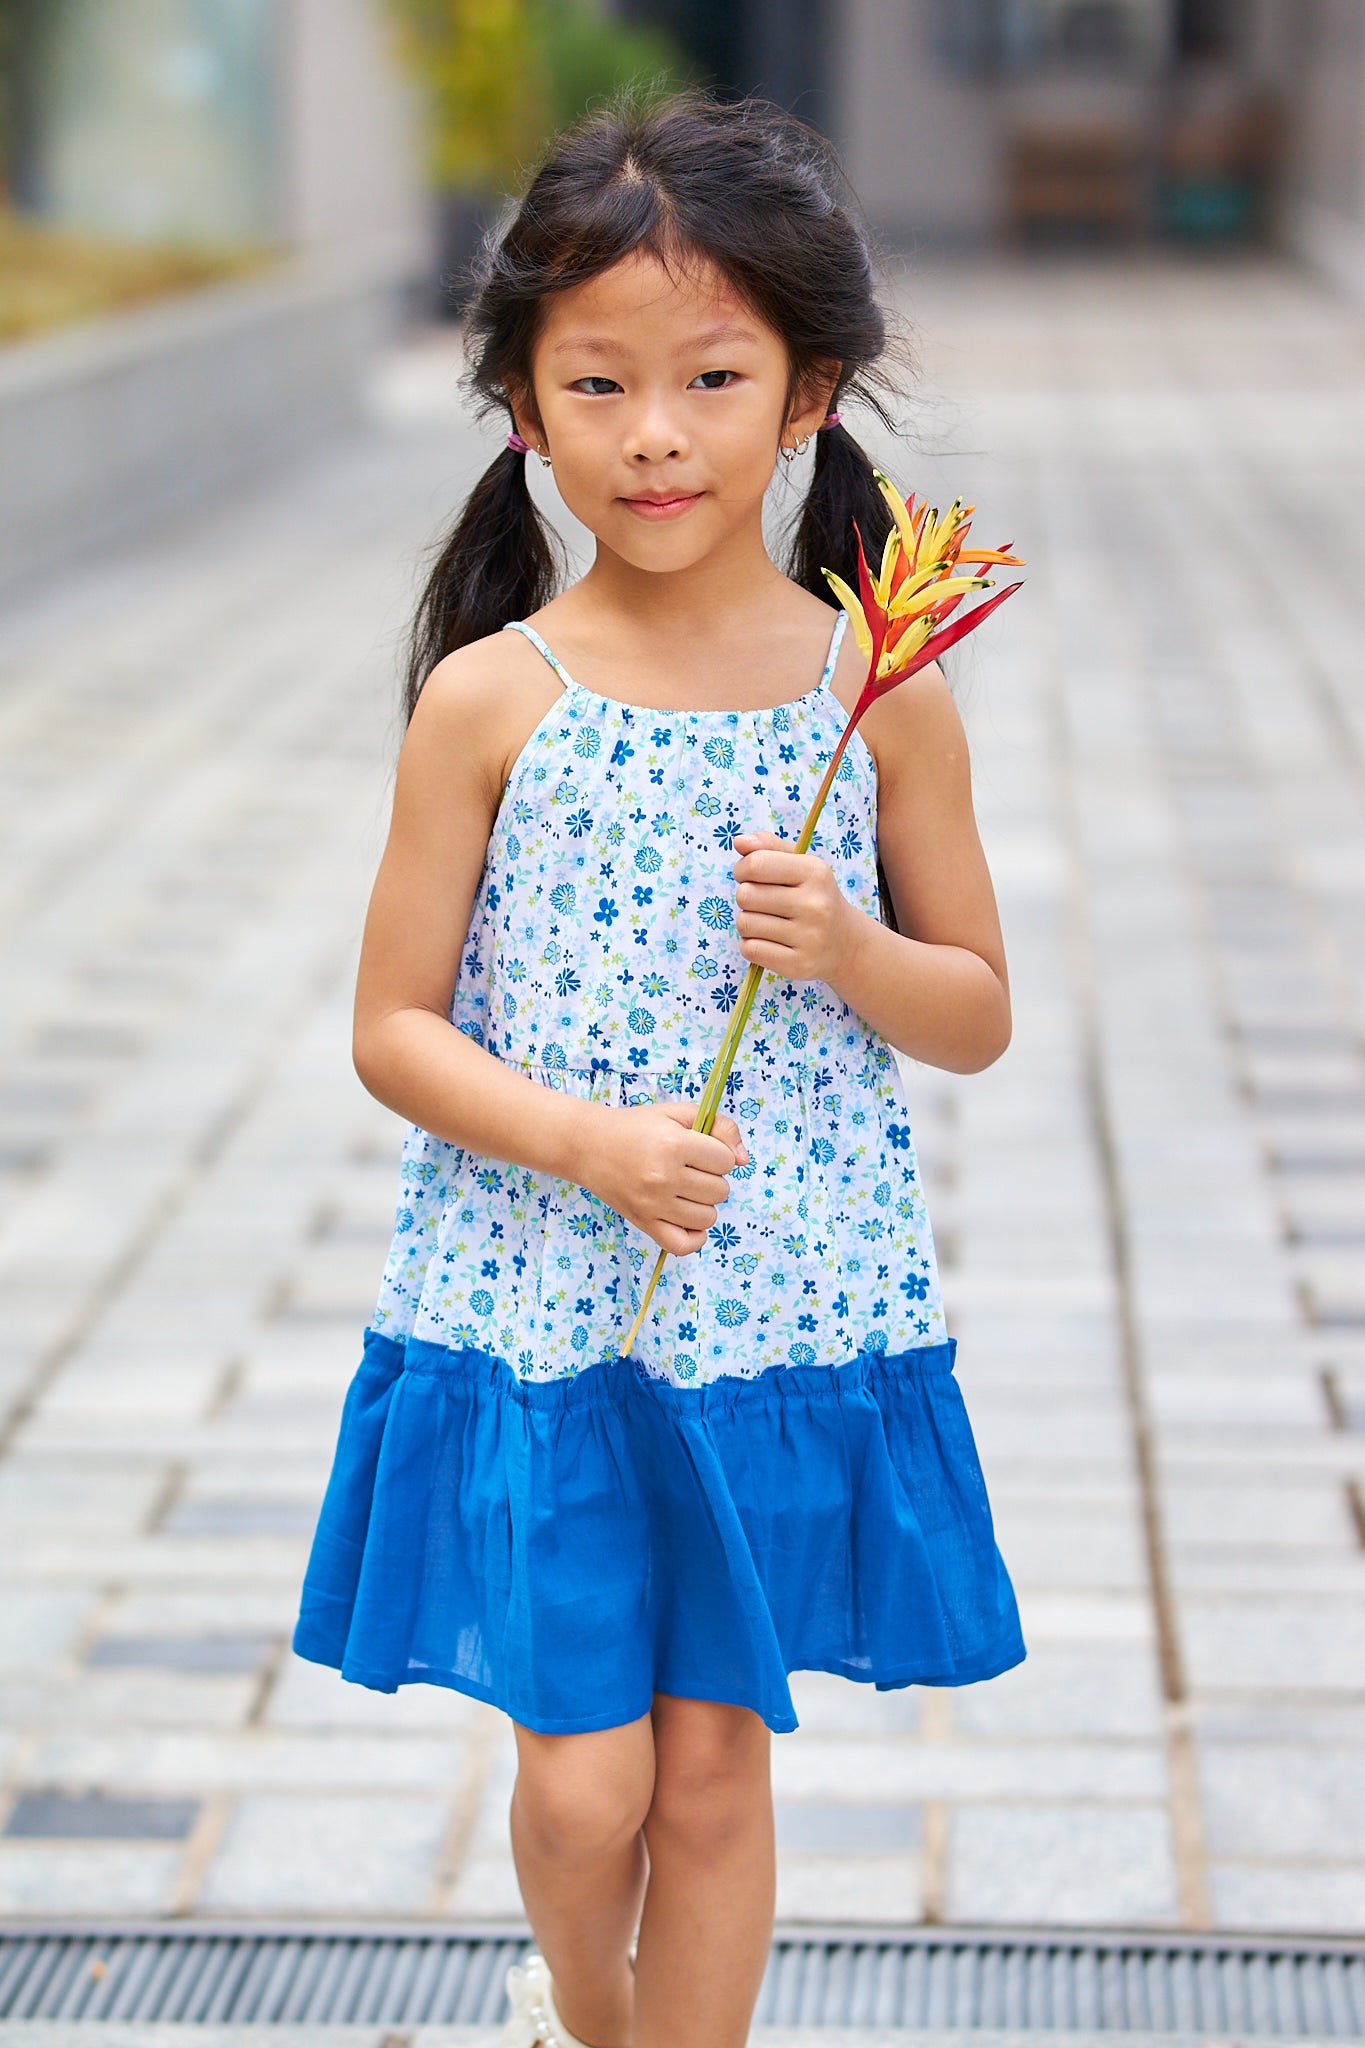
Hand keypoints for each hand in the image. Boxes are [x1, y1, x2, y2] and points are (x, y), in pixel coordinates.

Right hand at [582, 1099, 747, 1255]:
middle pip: (720, 1190)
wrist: (588, 1146)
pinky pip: (684, 1245)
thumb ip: (720, 1126)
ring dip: (703, 1204)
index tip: (699, 1149)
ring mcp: (653, 1204)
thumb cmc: (635, 1127)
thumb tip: (744, 1160)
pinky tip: (686, 1218)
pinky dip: (694, 1236)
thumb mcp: (677, 1113)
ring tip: (683, 1190)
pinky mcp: (644, 1223)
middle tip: (688, 1168)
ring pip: (708, 1217)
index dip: (718, 1154)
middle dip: (711, 1178)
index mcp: (673, 1144)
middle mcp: (663, 1177)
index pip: (726, 1161)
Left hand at [732, 831, 859, 982]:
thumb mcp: (800, 865)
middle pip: (746, 895)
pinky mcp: (797, 964)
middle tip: (763, 902)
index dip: (742, 869)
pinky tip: (769, 941)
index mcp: (815, 873)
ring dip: (748, 922)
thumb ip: (768, 847)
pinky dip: (751, 945)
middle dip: (746, 897)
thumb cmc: (814, 897)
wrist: (845, 943)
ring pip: (745, 923)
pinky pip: (750, 949)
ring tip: (768, 922)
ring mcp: (808, 937)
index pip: (756, 864)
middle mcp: (814, 905)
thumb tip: (739, 841)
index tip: (749, 875)